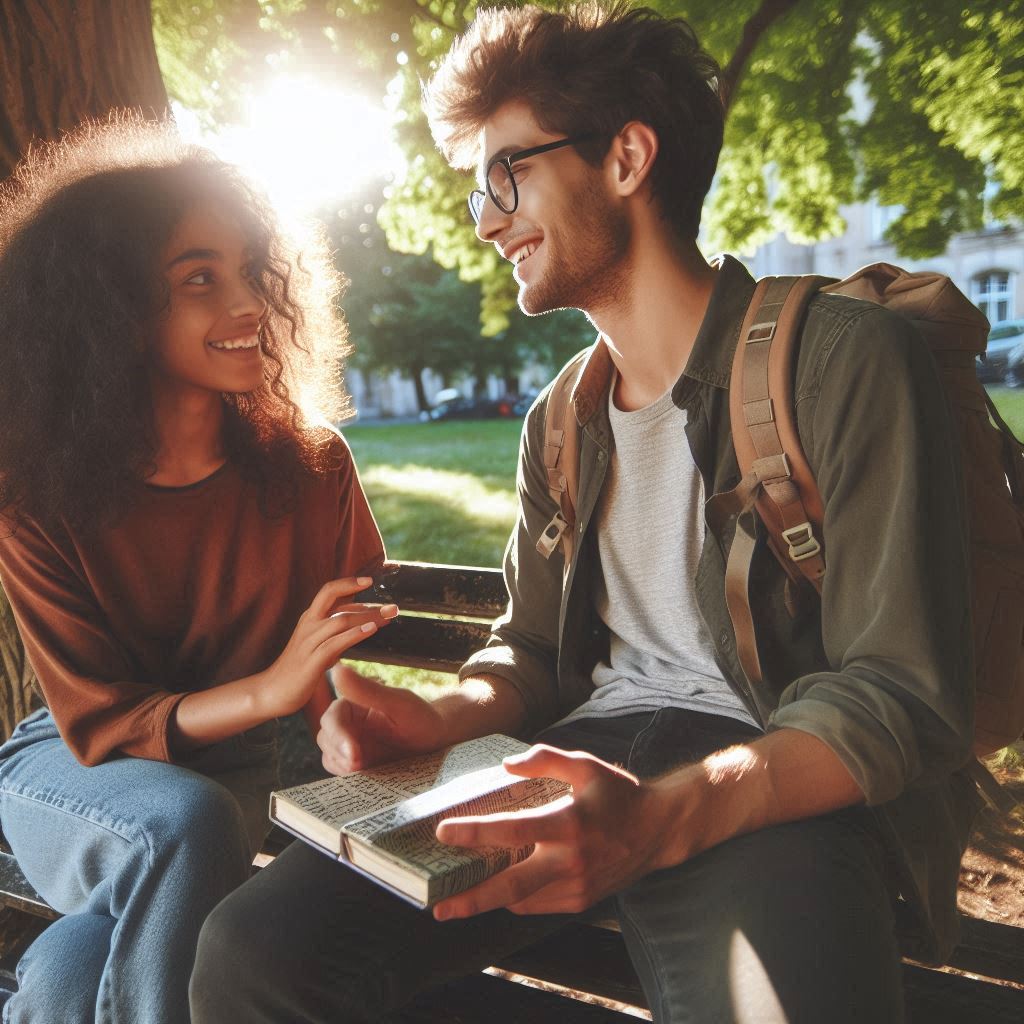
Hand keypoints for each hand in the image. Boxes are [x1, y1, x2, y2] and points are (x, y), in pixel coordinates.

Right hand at [260, 577, 397, 718]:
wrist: (273, 691)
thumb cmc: (301, 666)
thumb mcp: (320, 642)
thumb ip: (338, 627)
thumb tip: (362, 613)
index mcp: (310, 618)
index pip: (329, 591)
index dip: (349, 583)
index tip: (370, 580)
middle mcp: (308, 625)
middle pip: (333, 598)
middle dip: (364, 599)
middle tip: (393, 606)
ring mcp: (308, 642)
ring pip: (339, 620)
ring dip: (367, 617)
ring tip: (388, 618)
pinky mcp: (311, 661)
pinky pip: (334, 643)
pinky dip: (354, 634)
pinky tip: (370, 630)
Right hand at [317, 666, 447, 773]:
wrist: (437, 742)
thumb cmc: (420, 717)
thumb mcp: (398, 703)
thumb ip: (368, 690)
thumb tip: (337, 668)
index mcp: (353, 704)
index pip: (332, 718)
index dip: (338, 736)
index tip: (353, 753)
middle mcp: (348, 724)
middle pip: (326, 738)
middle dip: (339, 753)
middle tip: (358, 765)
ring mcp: (351, 745)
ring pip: (330, 757)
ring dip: (342, 766)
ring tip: (364, 771)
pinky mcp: (357, 764)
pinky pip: (342, 772)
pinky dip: (349, 777)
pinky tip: (366, 778)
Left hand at [432, 745, 680, 919]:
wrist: (659, 830)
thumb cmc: (618, 794)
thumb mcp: (585, 765)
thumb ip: (544, 759)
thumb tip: (506, 765)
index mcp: (569, 823)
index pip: (512, 831)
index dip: (475, 833)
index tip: (443, 832)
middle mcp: (570, 860)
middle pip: (511, 887)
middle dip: (472, 899)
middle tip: (438, 907)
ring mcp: (576, 886)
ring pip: (522, 900)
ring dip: (490, 898)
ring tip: (459, 896)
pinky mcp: (581, 900)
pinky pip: (538, 904)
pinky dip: (516, 897)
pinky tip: (500, 888)